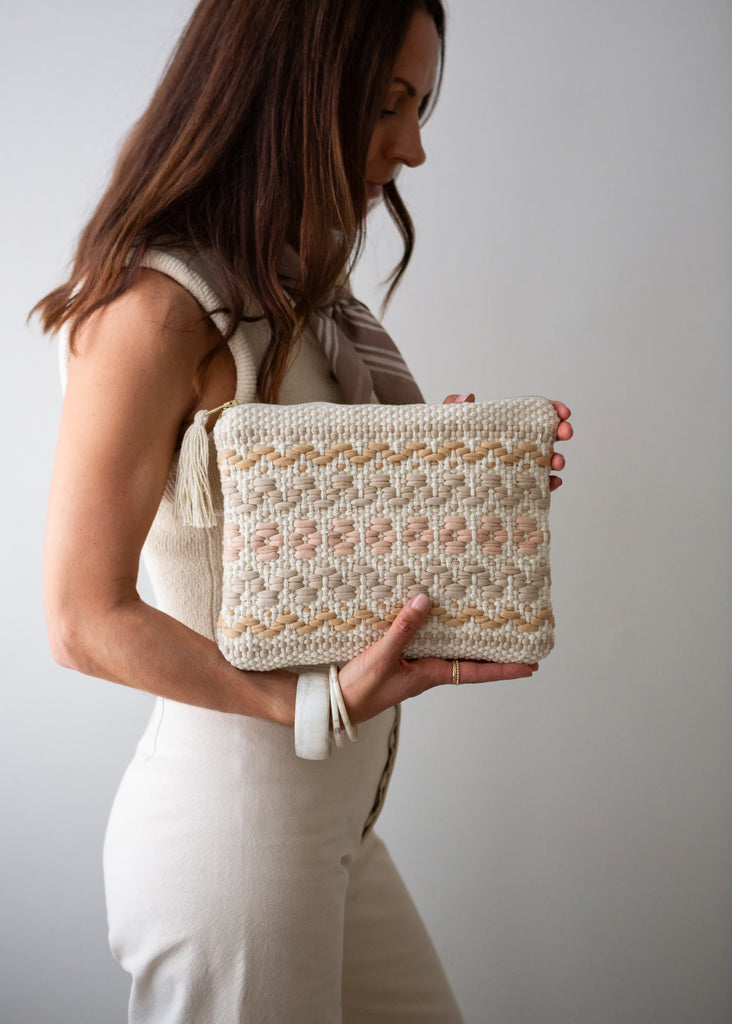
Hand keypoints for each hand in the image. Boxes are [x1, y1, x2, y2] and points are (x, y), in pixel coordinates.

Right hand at [338, 593, 537, 724]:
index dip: (505, 669)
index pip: (477, 672)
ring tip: (488, 627)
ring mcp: (414, 668)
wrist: (335, 705)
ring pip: (449, 653)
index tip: (530, 667)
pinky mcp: (398, 662)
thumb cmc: (360, 688)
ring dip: (469, 643)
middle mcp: (428, 672)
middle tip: (520, 643)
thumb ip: (404, 628)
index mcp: (431, 675)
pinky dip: (439, 634)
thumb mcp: (383, 656)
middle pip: (469, 662)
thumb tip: (427, 601)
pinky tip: (437, 622)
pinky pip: (428, 646)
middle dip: (495, 654)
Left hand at [444, 392, 572, 491]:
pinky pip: (536, 485)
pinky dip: (549, 484)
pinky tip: (553, 481)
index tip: (563, 412)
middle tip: (565, 432)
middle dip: (561, 431)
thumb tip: (468, 397)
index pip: (534, 413)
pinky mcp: (513, 487)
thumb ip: (454, 406)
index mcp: (504, 424)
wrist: (433, 472)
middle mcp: (514, 444)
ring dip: (556, 459)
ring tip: (556, 462)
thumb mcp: (446, 423)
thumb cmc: (444, 444)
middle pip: (547, 435)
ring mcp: (515, 466)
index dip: (553, 409)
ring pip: (545, 460)